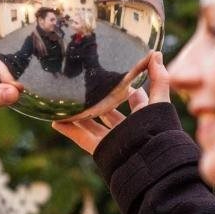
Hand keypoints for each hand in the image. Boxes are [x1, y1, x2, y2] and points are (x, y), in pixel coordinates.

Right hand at [52, 52, 169, 153]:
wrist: (150, 160)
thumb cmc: (158, 130)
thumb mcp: (159, 101)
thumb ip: (159, 78)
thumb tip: (156, 53)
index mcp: (143, 116)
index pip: (135, 98)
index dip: (126, 86)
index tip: (114, 72)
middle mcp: (127, 128)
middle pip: (109, 111)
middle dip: (98, 99)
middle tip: (85, 84)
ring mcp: (113, 139)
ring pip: (92, 124)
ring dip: (79, 115)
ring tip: (65, 101)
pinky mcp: (101, 149)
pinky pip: (81, 138)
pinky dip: (68, 130)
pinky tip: (56, 121)